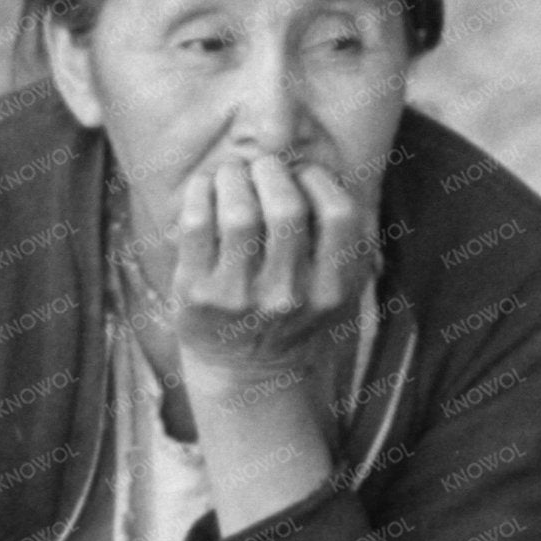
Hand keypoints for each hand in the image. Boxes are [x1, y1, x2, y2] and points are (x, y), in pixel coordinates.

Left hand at [168, 151, 372, 378]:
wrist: (247, 372)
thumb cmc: (295, 314)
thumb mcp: (337, 290)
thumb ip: (345, 240)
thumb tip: (319, 171)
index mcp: (331, 291)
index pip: (338, 214)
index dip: (319, 180)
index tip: (303, 175)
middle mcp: (288, 296)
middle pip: (286, 207)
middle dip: (272, 171)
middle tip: (262, 167)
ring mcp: (239, 297)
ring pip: (239, 211)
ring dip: (234, 176)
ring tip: (233, 174)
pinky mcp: (196, 294)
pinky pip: (196, 223)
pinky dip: (201, 191)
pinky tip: (207, 188)